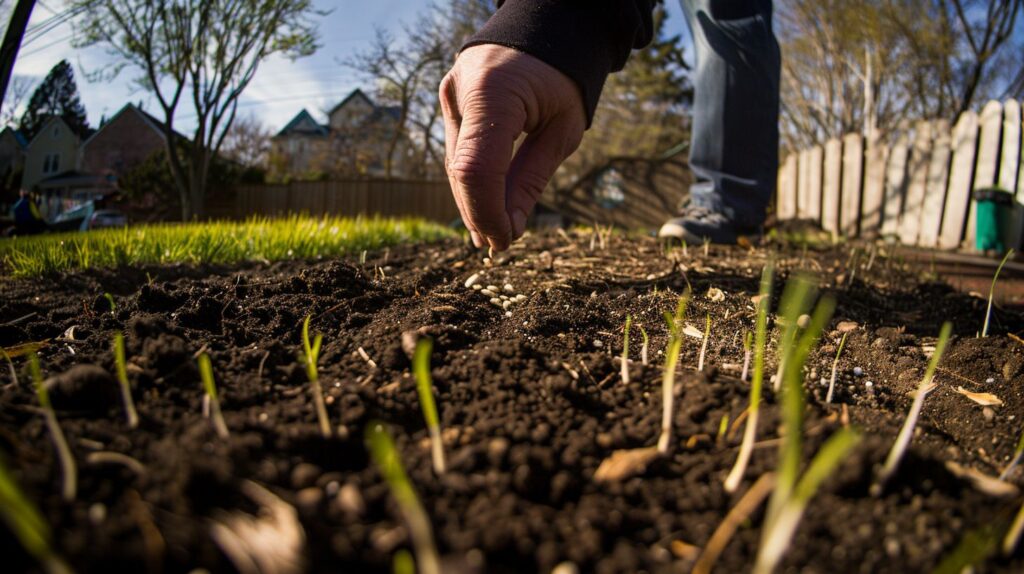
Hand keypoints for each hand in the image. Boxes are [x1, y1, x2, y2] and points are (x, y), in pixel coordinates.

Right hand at [440, 44, 585, 250]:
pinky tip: (483, 205)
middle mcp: (461, 91)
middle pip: (460, 170)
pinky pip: (458, 148)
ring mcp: (451, 92)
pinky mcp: (451, 98)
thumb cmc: (567, 75)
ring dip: (472, 201)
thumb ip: (531, 179)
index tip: (504, 241)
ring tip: (491, 235)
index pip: (476, 170)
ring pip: (454, 163)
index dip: (487, 213)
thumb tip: (510, 229)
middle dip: (479, 213)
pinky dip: (471, 178)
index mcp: (492, 93)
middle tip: (498, 246)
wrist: (552, 23)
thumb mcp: (562, 131)